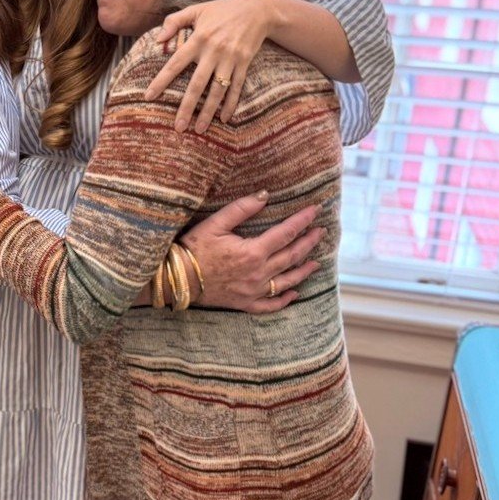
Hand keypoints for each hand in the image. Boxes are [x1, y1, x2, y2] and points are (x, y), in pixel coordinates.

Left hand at [145, 0, 274, 133]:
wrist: (257, 8)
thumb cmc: (221, 9)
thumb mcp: (196, 10)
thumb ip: (174, 21)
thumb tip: (157, 40)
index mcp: (198, 39)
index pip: (175, 63)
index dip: (161, 80)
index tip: (149, 96)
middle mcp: (213, 51)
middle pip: (197, 85)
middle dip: (186, 108)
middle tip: (178, 127)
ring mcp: (230, 59)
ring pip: (217, 91)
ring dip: (208, 112)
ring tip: (199, 130)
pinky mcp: (244, 63)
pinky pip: (236, 88)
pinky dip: (231, 104)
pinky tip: (224, 119)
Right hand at [181, 191, 323, 312]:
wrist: (177, 279)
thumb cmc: (193, 248)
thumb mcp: (215, 223)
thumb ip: (242, 208)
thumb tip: (265, 194)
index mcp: (253, 251)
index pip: (286, 233)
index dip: (302, 220)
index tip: (315, 210)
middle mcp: (258, 273)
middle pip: (291, 256)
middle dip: (308, 242)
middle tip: (321, 232)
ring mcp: (253, 291)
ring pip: (287, 280)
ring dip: (303, 270)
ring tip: (316, 262)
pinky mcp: (245, 304)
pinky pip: (271, 304)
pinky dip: (285, 299)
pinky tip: (294, 293)